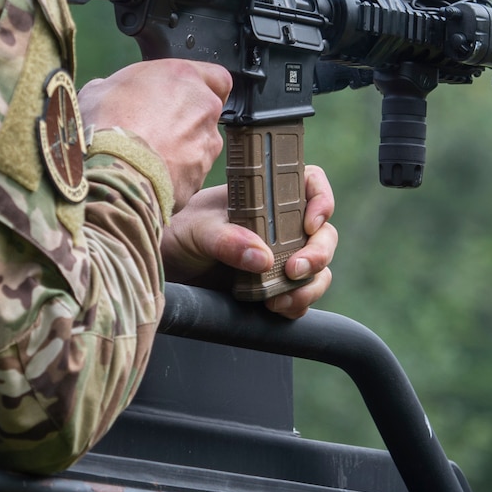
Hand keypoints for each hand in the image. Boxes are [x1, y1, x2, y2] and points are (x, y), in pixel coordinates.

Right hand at [79, 59, 231, 204]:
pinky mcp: (201, 174)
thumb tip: (111, 94)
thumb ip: (117, 87)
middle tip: (156, 128)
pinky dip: (177, 172)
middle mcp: (203, 106)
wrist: (114, 170)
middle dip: (187, 120)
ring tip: (149, 156)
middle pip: (206, 112)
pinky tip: (150, 174)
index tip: (182, 96)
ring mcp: (206, 142)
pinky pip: (192, 171)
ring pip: (201, 143)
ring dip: (182, 147)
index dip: (201, 88)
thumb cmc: (106, 125)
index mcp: (182, 76)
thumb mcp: (99, 90)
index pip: (216, 77)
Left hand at [160, 165, 337, 319]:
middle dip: (318, 253)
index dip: (321, 200)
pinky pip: (303, 295)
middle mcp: (281, 223)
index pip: (310, 184)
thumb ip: (226, 239)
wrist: (168, 268)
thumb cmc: (180, 233)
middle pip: (324, 232)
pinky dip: (297, 304)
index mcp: (266, 195)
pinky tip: (276, 307)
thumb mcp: (197, 229)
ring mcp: (282, 255)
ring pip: (319, 268)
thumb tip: (262, 257)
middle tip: (295, 270)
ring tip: (282, 299)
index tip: (310, 224)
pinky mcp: (277, 285)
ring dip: (310, 285)